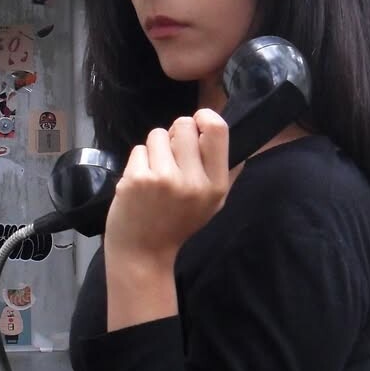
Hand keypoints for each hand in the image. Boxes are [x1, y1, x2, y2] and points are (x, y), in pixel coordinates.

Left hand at [104, 109, 231, 268]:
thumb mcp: (212, 204)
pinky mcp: (137, 179)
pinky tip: (140, 185)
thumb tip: (231, 135)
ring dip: (154, 148)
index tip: (196, 124)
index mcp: (216, 185)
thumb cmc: (177, 224)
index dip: (204, 117)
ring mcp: (164, 179)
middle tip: (171, 156)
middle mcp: (193, 182)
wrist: (142, 253)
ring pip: (157, 134)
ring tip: (155, 173)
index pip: (217, 129)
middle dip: (174, 134)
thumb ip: (225, 172)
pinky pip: (139, 149)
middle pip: (184, 124)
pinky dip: (138, 162)